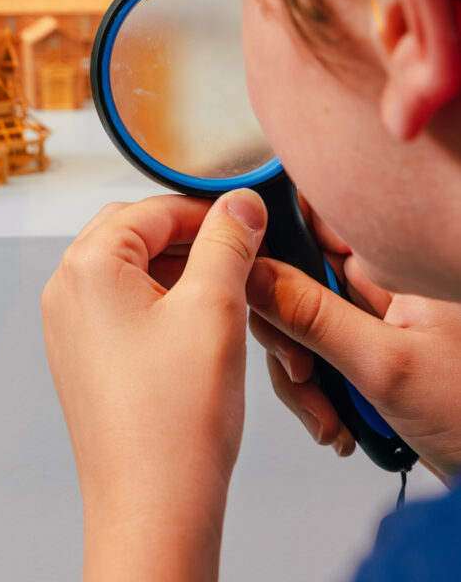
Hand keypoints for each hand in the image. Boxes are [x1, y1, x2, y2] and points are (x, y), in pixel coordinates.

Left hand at [42, 190, 266, 581]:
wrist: (153, 509)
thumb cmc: (174, 422)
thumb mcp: (214, 308)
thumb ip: (228, 241)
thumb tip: (240, 203)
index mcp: (86, 267)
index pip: (152, 208)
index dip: (207, 210)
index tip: (248, 220)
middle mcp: (66, 292)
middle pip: (135, 233)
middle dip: (191, 238)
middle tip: (240, 254)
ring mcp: (71, 329)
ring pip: (132, 270)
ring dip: (179, 270)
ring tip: (228, 294)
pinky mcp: (85, 359)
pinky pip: (124, 307)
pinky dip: (164, 302)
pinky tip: (201, 325)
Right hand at [246, 209, 460, 483]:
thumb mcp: (384, 367)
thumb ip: (311, 316)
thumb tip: (251, 273)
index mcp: (396, 260)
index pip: (313, 220)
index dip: (273, 239)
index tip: (246, 272)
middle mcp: (383, 282)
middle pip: (295, 277)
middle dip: (284, 330)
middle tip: (301, 371)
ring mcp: (373, 318)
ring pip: (300, 323)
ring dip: (300, 375)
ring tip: (329, 416)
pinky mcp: (367, 352)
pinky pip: (317, 358)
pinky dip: (317, 394)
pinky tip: (339, 424)